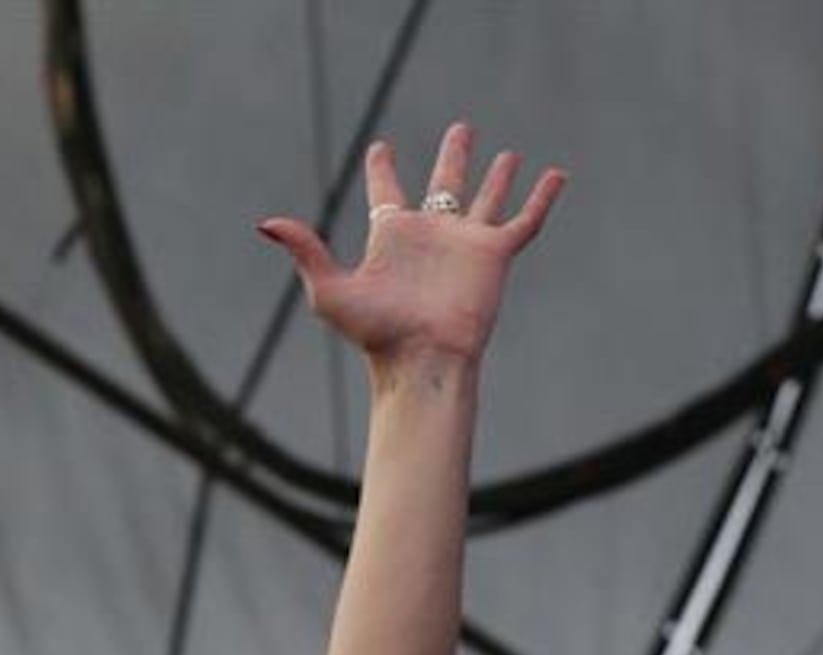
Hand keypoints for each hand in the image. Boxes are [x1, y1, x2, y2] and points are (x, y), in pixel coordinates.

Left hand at [258, 121, 563, 371]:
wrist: (420, 358)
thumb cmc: (375, 332)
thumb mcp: (329, 289)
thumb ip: (305, 251)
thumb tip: (265, 223)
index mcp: (393, 236)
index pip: (387, 192)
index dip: (382, 168)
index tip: (381, 147)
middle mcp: (432, 235)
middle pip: (444, 184)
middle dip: (453, 156)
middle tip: (461, 129)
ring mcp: (465, 244)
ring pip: (486, 199)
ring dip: (497, 176)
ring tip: (506, 153)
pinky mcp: (495, 256)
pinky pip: (525, 220)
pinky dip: (542, 198)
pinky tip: (557, 174)